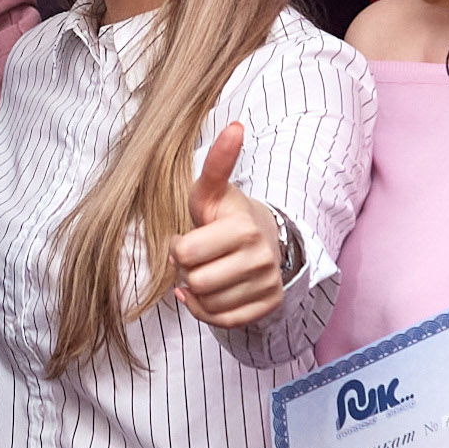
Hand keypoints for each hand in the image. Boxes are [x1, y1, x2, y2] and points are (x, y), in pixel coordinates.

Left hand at [161, 122, 284, 333]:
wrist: (265, 239)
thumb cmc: (225, 215)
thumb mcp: (212, 190)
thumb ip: (217, 162)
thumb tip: (235, 126)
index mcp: (242, 228)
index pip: (186, 253)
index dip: (178, 248)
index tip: (187, 238)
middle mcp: (260, 257)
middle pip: (197, 282)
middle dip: (187, 271)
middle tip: (197, 258)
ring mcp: (268, 283)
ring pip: (210, 304)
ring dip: (198, 293)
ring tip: (205, 273)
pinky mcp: (270, 304)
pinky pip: (226, 322)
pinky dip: (210, 312)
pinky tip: (209, 295)